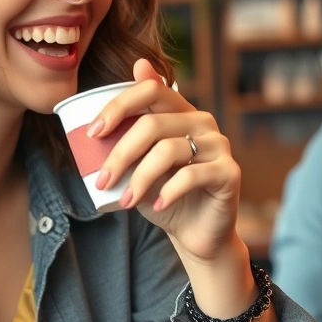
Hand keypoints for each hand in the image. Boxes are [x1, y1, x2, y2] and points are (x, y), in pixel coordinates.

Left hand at [87, 59, 240, 261]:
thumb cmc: (161, 193)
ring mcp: (218, 144)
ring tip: (126, 201)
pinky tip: (157, 205)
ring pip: (168, 150)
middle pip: (153, 123)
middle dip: (120, 153)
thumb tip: (98, 111)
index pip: (150, 90)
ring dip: (139, 178)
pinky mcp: (229, 171)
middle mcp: (201, 120)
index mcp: (179, 110)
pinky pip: (191, 175)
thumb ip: (123, 137)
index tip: (92, 134)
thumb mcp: (135, 165)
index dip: (119, 106)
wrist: (194, 232)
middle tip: (102, 180)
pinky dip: (168, 191)